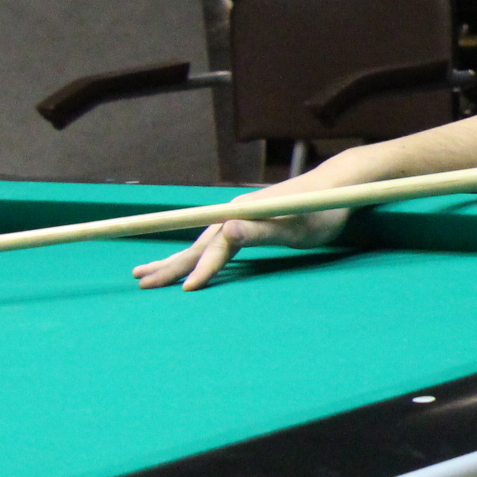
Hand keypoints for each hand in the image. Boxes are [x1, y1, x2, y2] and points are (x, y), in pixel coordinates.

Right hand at [132, 198, 351, 291]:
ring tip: (143, 272)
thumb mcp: (296, 226)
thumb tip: (226, 230)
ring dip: (173, 260)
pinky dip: (194, 255)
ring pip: (199, 244)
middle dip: (168, 266)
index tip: (185, 290)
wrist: (335, 185)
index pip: (215, 249)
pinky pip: (212, 243)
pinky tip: (184, 262)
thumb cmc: (320, 209)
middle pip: (196, 246)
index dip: (202, 270)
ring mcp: (237, 217)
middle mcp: (233, 214)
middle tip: (140, 282)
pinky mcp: (245, 221)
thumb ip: (261, 230)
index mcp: (241, 215)